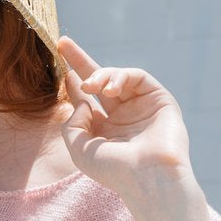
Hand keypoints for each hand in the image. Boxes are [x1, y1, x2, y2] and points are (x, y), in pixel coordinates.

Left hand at [56, 36, 196, 199]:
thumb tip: (82, 98)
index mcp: (104, 132)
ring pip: (117, 78)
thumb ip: (73, 122)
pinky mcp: (159, 99)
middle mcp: (123, 118)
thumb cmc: (114, 170)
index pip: (86, 101)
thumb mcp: (80, 148)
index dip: (73, 84)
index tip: (61, 71)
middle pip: (100, 81)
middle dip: (81, 61)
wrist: (149, 178)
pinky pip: (137, 77)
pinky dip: (120, 76)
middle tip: (63, 43)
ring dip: (101, 75)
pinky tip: (110, 89)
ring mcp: (141, 107)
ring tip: (91, 86)